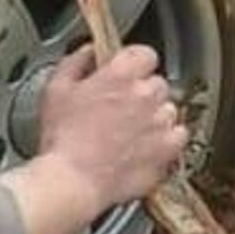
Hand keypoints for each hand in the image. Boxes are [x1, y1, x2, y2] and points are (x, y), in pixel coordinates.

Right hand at [36, 44, 188, 210]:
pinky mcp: (167, 150)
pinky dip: (167, 141)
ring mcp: (160, 123)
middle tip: (122, 110)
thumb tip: (89, 51)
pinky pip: (179, 136)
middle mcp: (145, 95)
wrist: (72, 181)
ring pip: (168, 110)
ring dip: (155, 117)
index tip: (128, 74)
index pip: (145, 54)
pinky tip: (146, 147)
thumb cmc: (61, 140)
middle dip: (142, 94)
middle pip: (157, 83)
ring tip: (131, 133)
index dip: (135, 64)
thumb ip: (76, 63)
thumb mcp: (55, 90)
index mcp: (120, 75)